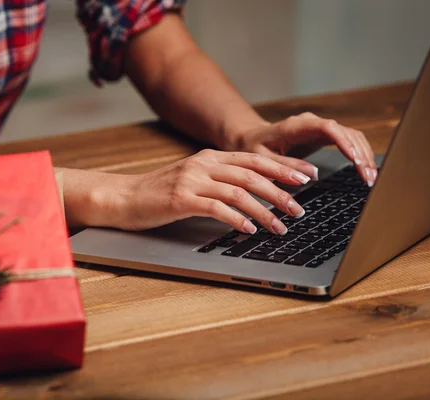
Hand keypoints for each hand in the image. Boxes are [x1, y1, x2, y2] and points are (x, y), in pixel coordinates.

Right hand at [70, 149, 318, 233]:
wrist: (123, 197)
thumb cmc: (159, 193)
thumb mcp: (193, 181)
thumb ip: (220, 182)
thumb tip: (254, 195)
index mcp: (209, 158)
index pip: (254, 160)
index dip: (282, 168)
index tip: (306, 177)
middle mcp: (203, 164)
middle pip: (251, 174)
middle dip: (281, 190)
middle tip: (301, 206)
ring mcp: (191, 180)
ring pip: (238, 191)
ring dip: (264, 209)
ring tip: (282, 225)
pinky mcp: (181, 199)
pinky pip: (216, 208)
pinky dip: (237, 218)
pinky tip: (250, 229)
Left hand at [227, 112, 377, 186]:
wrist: (251, 138)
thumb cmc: (254, 147)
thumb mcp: (263, 159)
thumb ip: (285, 166)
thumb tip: (312, 174)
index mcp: (296, 125)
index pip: (328, 127)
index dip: (344, 141)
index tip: (355, 159)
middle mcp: (312, 123)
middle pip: (346, 132)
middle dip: (360, 154)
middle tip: (368, 177)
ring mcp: (321, 128)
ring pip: (352, 136)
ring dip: (364, 156)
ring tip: (371, 178)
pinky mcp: (325, 136)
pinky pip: (349, 142)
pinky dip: (359, 156)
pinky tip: (366, 171)